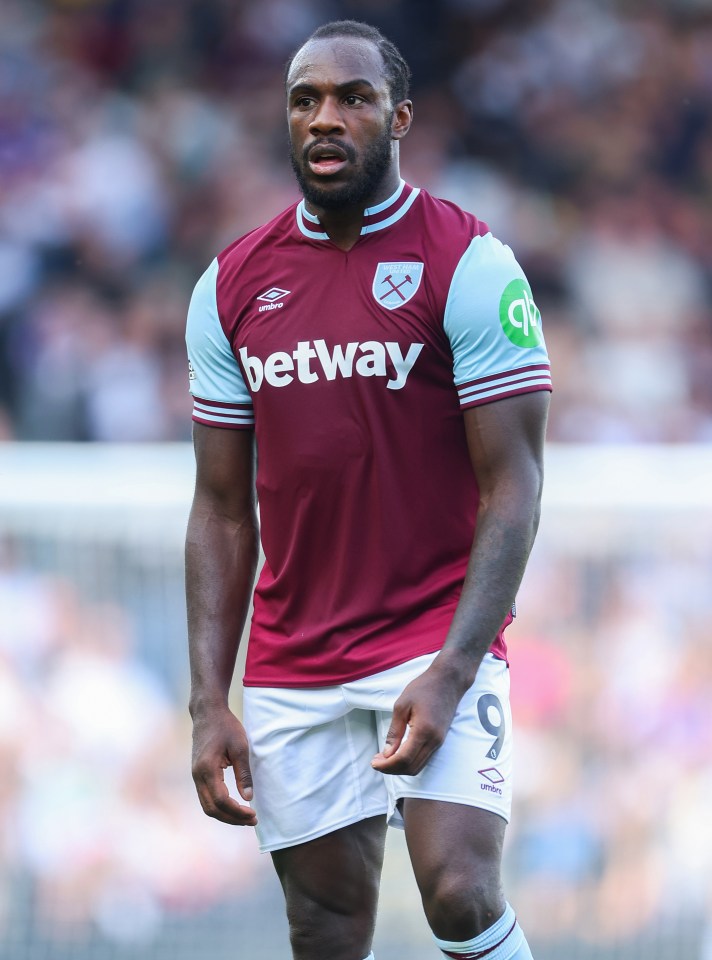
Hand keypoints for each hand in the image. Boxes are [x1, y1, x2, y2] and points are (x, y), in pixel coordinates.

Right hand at [191, 706, 256, 825]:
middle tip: (252, 820)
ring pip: (207, 805)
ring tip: (244, 817)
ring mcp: (195, 775)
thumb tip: (248, 798)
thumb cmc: (225, 726)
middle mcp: (197, 776)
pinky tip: (233, 806)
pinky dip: (219, 806)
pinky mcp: (197, 773)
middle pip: (212, 809)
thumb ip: (244, 773)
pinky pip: (206, 797)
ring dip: (225, 814)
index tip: (253, 814)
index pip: (221, 801)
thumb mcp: (240, 747)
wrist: (207, 712)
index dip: (237, 812)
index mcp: (207, 769)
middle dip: (232, 818)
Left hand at [371, 662, 467, 775]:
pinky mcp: (440, 740)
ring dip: (400, 767)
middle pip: (411, 767)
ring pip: (419, 766)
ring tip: (385, 759)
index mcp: (424, 731)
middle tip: (377, 762)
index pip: (404, 759)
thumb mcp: (402, 705)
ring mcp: (439, 742)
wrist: (448, 680)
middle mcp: (434, 741)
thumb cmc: (424, 688)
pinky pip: (424, 758)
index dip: (387, 765)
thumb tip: (387, 753)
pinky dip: (410, 761)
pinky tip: (398, 753)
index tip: (374, 763)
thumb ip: (395, 731)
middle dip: (392, 769)